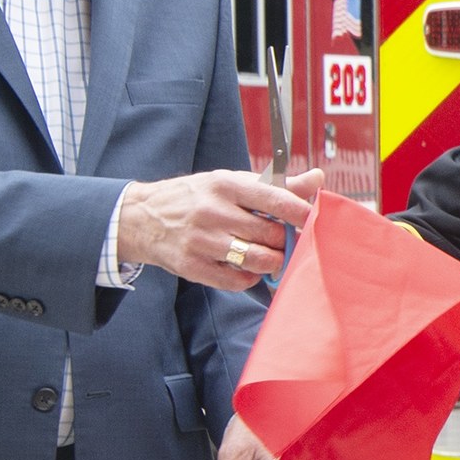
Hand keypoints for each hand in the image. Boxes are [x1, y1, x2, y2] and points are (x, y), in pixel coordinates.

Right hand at [118, 168, 323, 290]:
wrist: (140, 217)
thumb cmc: (197, 198)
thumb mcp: (232, 182)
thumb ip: (277, 185)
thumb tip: (318, 178)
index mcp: (226, 185)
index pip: (276, 200)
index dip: (302, 214)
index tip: (314, 221)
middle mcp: (213, 212)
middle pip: (271, 234)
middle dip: (287, 241)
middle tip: (290, 243)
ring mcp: (201, 241)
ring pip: (257, 260)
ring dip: (272, 262)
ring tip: (271, 256)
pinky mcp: (191, 266)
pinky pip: (236, 281)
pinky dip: (249, 279)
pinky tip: (247, 269)